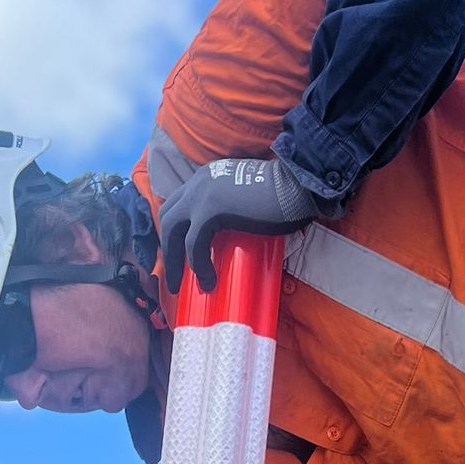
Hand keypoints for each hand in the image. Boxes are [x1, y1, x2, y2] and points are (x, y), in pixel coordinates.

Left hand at [159, 157, 318, 294]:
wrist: (297, 185)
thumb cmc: (284, 195)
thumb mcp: (246, 198)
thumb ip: (231, 209)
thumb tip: (229, 235)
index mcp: (207, 178)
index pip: (178, 204)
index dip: (175, 230)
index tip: (178, 253)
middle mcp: (199, 182)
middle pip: (168, 217)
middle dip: (167, 248)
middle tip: (173, 275)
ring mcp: (202, 194)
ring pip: (172, 230)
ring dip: (174, 260)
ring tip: (179, 285)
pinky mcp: (211, 210)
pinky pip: (194, 243)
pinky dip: (198, 265)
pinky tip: (207, 281)